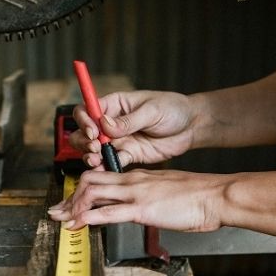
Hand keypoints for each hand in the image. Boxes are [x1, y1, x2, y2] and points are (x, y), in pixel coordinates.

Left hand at [48, 168, 229, 231]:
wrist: (216, 196)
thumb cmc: (198, 196)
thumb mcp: (167, 192)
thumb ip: (149, 198)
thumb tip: (139, 209)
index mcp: (138, 177)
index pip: (101, 178)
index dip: (81, 191)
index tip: (71, 204)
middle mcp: (132, 181)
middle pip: (89, 182)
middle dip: (69, 198)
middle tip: (56, 212)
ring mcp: (136, 193)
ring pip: (93, 193)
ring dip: (72, 207)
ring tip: (60, 220)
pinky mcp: (142, 209)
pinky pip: (109, 211)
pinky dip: (89, 217)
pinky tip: (78, 224)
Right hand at [70, 91, 196, 169]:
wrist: (191, 127)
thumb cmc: (173, 109)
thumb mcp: (152, 110)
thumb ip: (128, 120)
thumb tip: (104, 124)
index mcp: (115, 105)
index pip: (88, 110)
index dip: (84, 121)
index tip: (93, 132)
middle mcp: (112, 123)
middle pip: (85, 132)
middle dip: (84, 142)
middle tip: (94, 148)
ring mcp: (119, 140)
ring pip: (94, 150)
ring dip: (91, 157)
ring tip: (96, 161)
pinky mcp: (128, 155)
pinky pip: (111, 163)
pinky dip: (105, 168)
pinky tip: (104, 171)